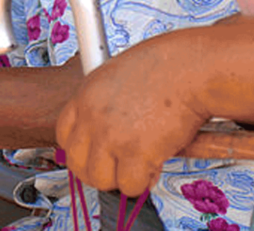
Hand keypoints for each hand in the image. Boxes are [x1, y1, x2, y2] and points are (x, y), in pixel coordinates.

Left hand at [55, 35, 209, 197]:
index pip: (63, 135)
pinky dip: (144, 182)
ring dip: (121, 179)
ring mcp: (111, 136)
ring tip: (139, 166)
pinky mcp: (136, 152)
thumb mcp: (118, 75)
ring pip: (100, 179)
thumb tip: (108, 125)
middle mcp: (92, 117)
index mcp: (85, 95)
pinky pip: (130, 186)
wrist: (190, 68)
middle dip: (97, 172)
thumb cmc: (165, 67)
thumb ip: (105, 102)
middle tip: (117, 169)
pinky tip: (155, 164)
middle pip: (76, 162)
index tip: (93, 155)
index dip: (80, 150)